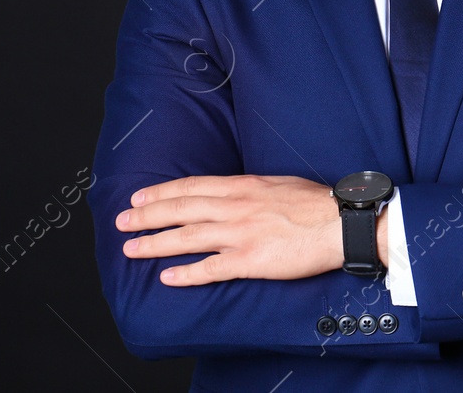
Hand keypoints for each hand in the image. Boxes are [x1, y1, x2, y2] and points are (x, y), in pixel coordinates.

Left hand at [116, 174, 363, 285]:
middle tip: (122, 221)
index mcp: (242, 187)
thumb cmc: (315, 203)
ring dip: (155, 243)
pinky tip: (167, 278)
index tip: (140, 197)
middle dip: (147, 216)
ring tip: (132, 249)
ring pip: (188, 237)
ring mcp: (241, 234)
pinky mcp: (251, 260)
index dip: (162, 193)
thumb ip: (250, 190)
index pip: (192, 187)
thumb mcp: (277, 183)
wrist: (340, 223)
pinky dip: (186, 274)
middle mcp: (235, 208)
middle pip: (181, 210)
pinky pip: (211, 269)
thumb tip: (233, 193)